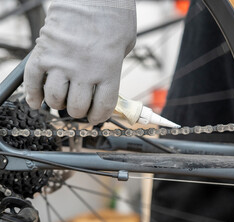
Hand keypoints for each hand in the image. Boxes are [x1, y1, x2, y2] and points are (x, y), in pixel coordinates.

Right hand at [24, 0, 135, 123]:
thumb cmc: (113, 16)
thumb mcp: (125, 46)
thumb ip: (113, 68)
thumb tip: (105, 86)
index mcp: (108, 71)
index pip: (102, 108)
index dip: (98, 118)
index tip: (95, 118)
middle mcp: (84, 71)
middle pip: (77, 108)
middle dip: (78, 112)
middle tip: (78, 108)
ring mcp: (62, 62)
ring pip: (55, 99)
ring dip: (58, 104)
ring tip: (61, 101)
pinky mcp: (44, 53)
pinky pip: (32, 81)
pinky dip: (32, 95)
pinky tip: (36, 101)